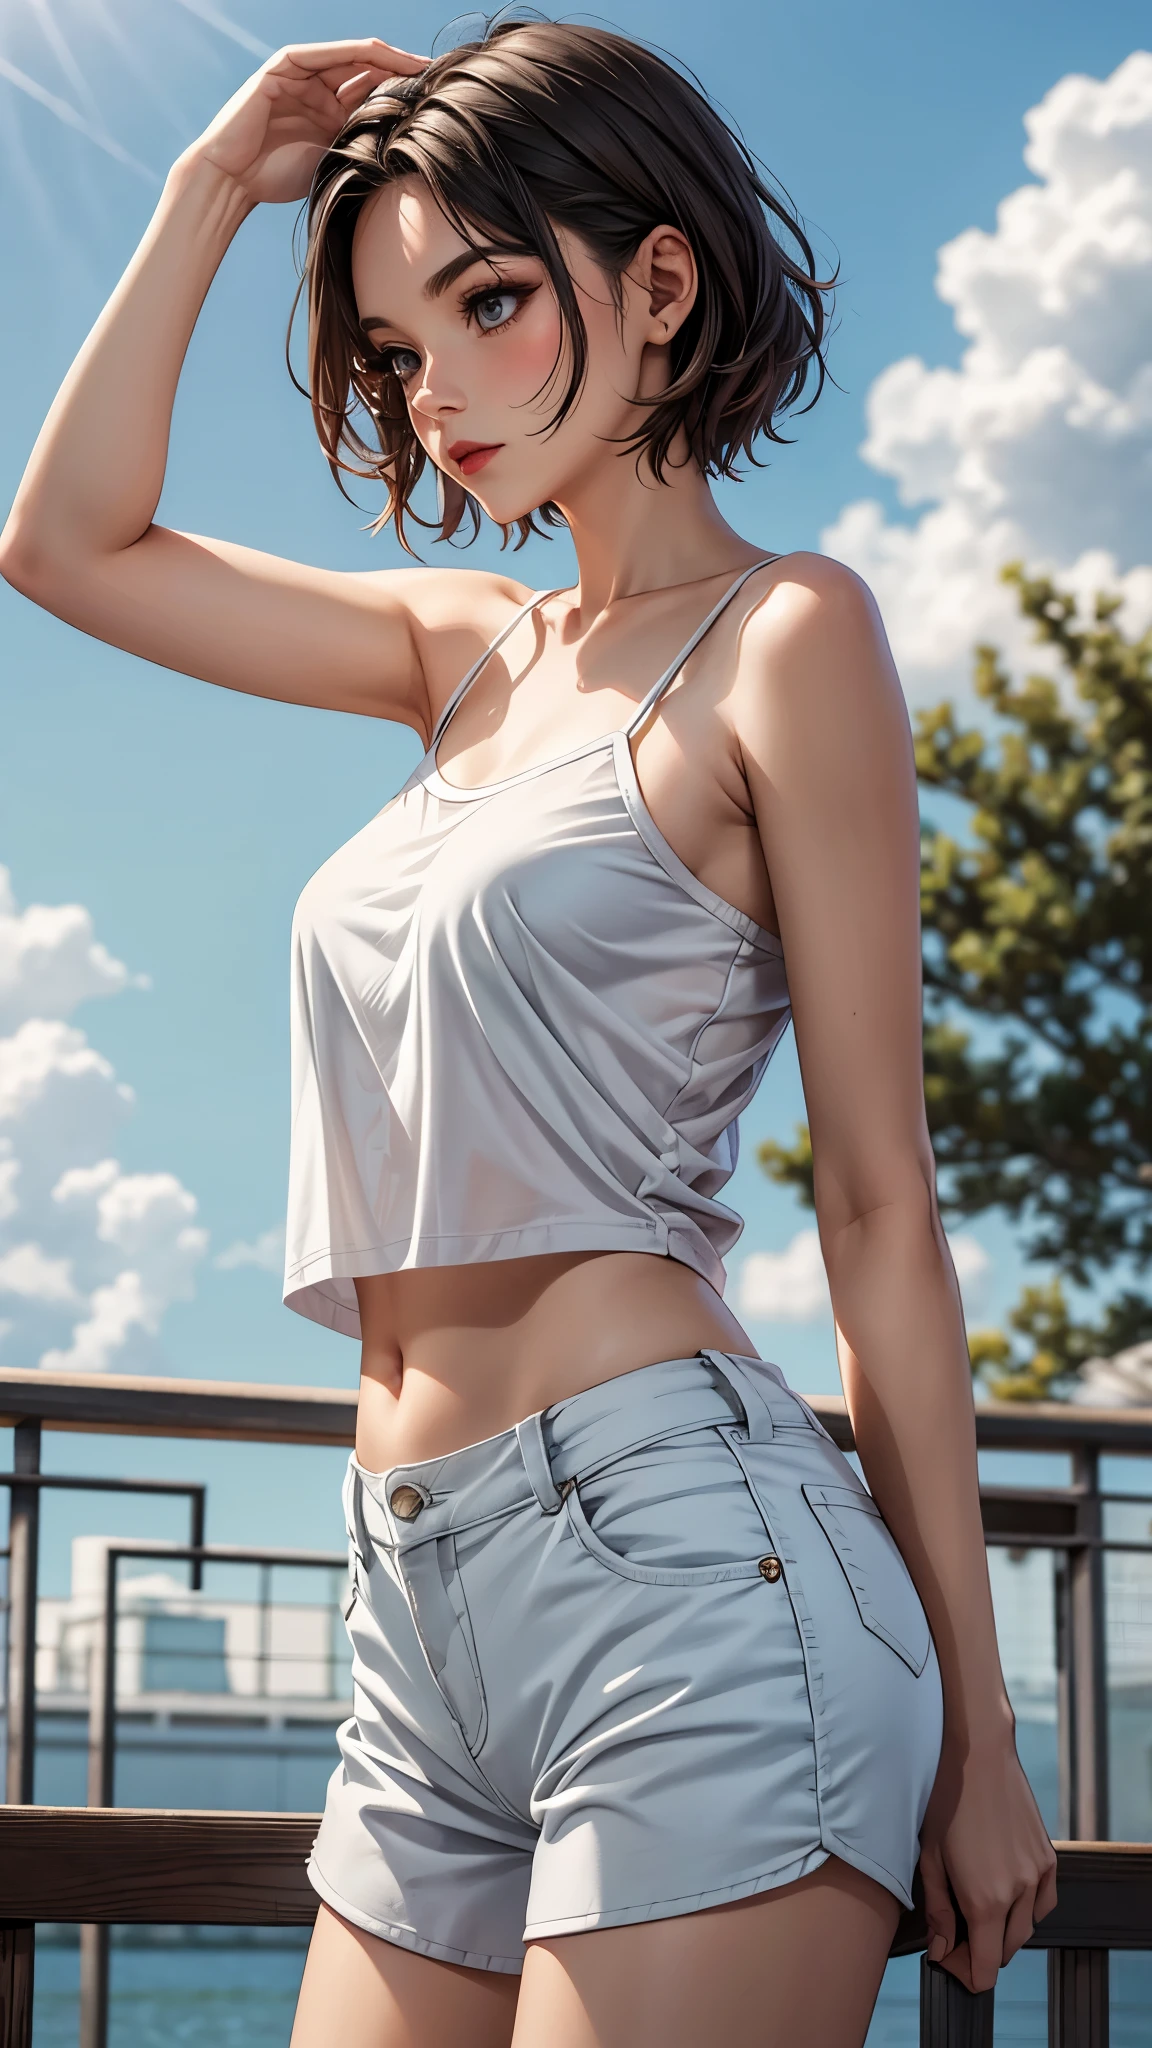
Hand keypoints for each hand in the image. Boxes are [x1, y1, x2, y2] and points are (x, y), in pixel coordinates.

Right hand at [183, 38, 426, 204]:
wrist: (234, 179)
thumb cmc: (278, 177)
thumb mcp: (333, 159)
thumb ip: (360, 142)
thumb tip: (405, 141)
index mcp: (329, 111)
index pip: (372, 93)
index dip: (403, 93)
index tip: (438, 100)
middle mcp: (317, 87)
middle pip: (367, 70)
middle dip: (403, 71)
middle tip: (438, 77)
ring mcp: (300, 75)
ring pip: (350, 57)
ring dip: (386, 57)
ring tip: (418, 65)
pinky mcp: (282, 67)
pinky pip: (323, 53)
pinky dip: (353, 52)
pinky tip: (383, 55)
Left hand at [918, 1731, 1057, 1992]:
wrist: (977, 1754)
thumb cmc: (944, 1798)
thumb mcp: (929, 1858)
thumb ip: (937, 1911)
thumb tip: (941, 1950)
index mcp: (985, 1900)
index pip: (987, 1968)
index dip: (967, 1974)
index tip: (950, 1960)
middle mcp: (1018, 1892)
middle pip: (1007, 1951)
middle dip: (981, 1951)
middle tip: (955, 1933)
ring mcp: (1038, 1875)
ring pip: (1027, 1928)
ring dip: (1004, 1930)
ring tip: (977, 1906)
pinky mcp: (1048, 1857)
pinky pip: (1044, 1902)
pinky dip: (1028, 1908)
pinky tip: (1007, 1892)